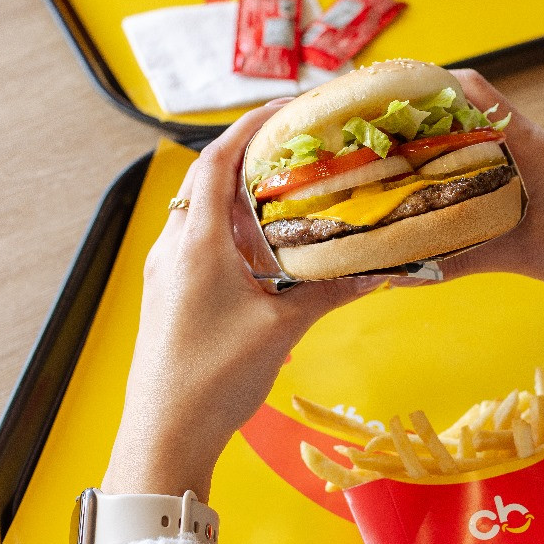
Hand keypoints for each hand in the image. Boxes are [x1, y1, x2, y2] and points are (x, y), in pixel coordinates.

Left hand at [102, 103, 361, 500]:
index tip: (290, 108)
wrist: (164, 436)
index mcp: (197, 242)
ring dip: (240, 192)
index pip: (218, 159)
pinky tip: (265, 245)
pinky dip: (232, 227)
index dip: (251, 125)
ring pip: (202, 210)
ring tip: (289, 187)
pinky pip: (200, 241)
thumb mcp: (281, 328)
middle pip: (208, 178)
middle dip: (251, 153)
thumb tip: (379, 268)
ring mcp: (168, 270)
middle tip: (299, 144)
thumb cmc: (214, 378)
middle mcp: (174, 246)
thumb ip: (330, 290)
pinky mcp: (170, 293)